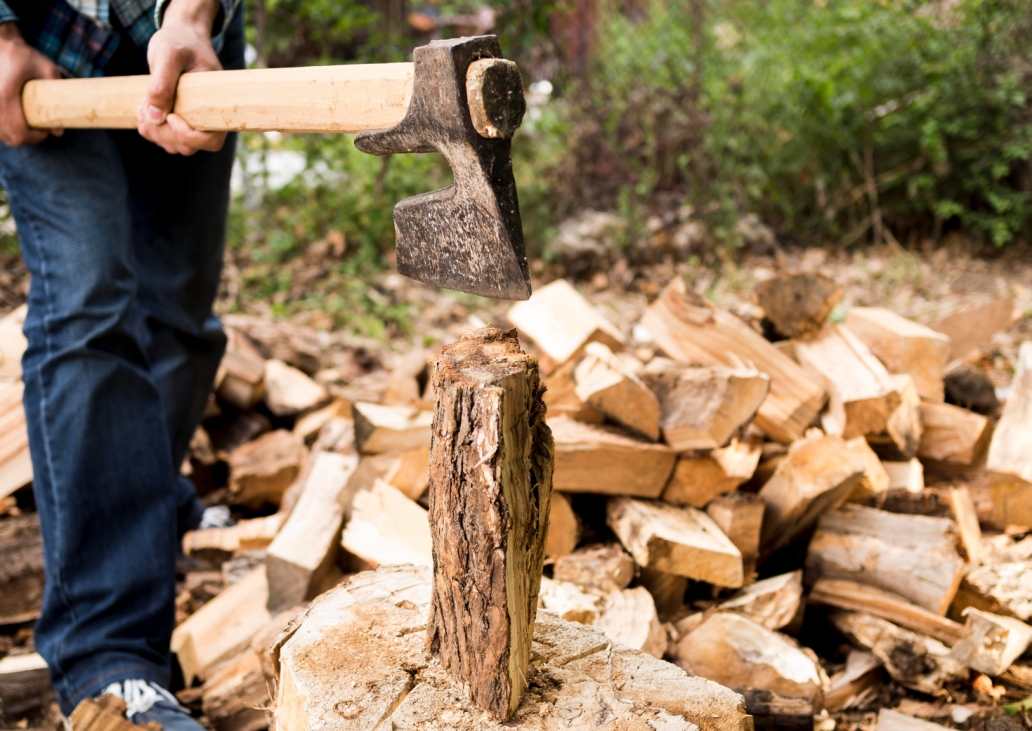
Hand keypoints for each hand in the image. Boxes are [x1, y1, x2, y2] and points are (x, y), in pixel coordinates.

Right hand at [0, 23, 62, 146]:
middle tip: (40, 128)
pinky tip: (16, 119)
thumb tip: (59, 132)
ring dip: (16, 134)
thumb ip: (58, 97)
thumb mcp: (47, 68)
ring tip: (28, 123)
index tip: (46, 129)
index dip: (35, 137)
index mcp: (5, 98)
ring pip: (2, 134)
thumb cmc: (23, 55)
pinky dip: (6, 128)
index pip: (19, 133)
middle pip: (10, 138)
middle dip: (28, 138)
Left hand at [137, 0, 224, 154]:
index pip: (212, 141)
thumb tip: (154, 118)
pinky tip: (143, 106)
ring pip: (175, 145)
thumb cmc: (179, 41)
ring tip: (142, 104)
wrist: (180, 35)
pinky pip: (165, 138)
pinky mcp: (180, 119)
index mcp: (217, 106)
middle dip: (162, 132)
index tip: (170, 116)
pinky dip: (149, 127)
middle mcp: (209, 118)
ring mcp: (194, 121)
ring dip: (153, 131)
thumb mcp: (169, 56)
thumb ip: (161, 84)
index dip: (189, 137)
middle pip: (188, 147)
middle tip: (145, 106)